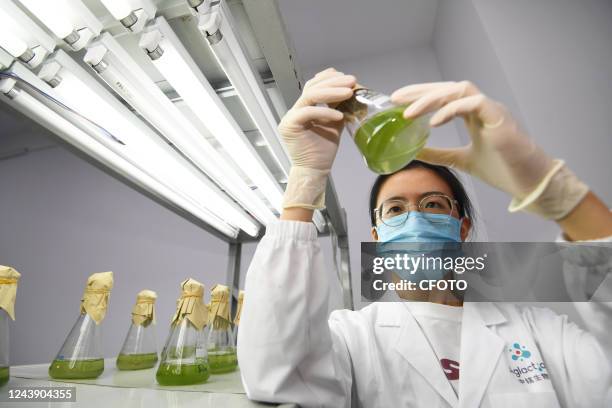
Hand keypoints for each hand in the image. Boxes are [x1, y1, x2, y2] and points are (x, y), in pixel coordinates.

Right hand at [280, 68, 355, 209]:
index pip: (314, 84)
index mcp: (305, 107)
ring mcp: (290, 116)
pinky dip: (324, 112)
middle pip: (312, 87)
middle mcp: (295, 109)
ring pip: (309, 96)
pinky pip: (307, 112)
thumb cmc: (324, 149)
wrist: (315, 169)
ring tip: (349, 92)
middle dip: (334, 82)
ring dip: (331, 92)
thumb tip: (351, 89)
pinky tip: (340, 115)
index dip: (330, 78)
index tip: (349, 79)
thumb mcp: (335, 122)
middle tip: (352, 81)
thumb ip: (338, 106)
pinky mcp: (289, 126)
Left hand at [391, 81, 587, 219]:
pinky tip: (433, 122)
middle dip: (420, 91)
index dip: (420, 95)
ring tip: (409, 113)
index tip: (397, 101)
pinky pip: (473, 103)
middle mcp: (482, 107)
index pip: (443, 95)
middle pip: (447, 88)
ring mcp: (492, 110)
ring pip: (459, 90)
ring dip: (431, 99)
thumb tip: (413, 152)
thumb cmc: (502, 169)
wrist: (529, 182)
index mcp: (473, 114)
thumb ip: (438, 153)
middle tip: (396, 99)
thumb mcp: (460, 160)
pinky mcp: (500, 118)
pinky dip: (451, 110)